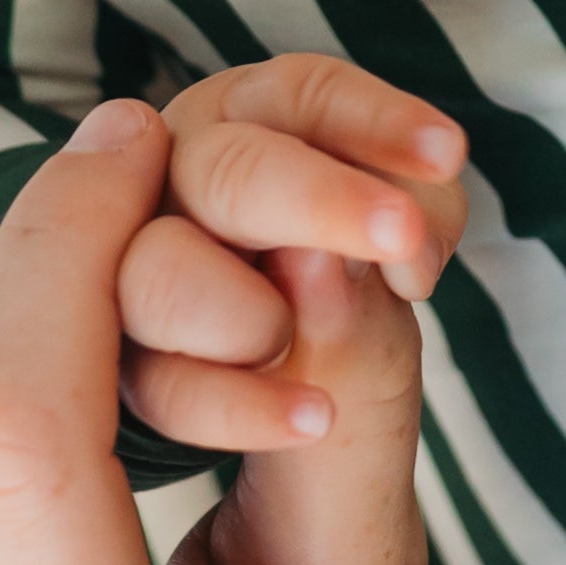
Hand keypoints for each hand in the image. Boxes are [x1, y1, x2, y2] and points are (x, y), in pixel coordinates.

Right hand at [103, 54, 471, 459]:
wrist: (306, 469)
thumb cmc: (342, 342)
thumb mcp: (382, 284)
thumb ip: (370, 242)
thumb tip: (315, 246)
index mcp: (245, 132)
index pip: (300, 95)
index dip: (374, 119)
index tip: (447, 155)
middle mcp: (177, 186)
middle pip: (227, 169)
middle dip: (322, 200)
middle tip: (405, 238)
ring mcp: (131, 276)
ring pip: (164, 272)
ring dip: (259, 319)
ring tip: (324, 367)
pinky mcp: (118, 367)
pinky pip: (162, 382)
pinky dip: (240, 405)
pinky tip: (313, 420)